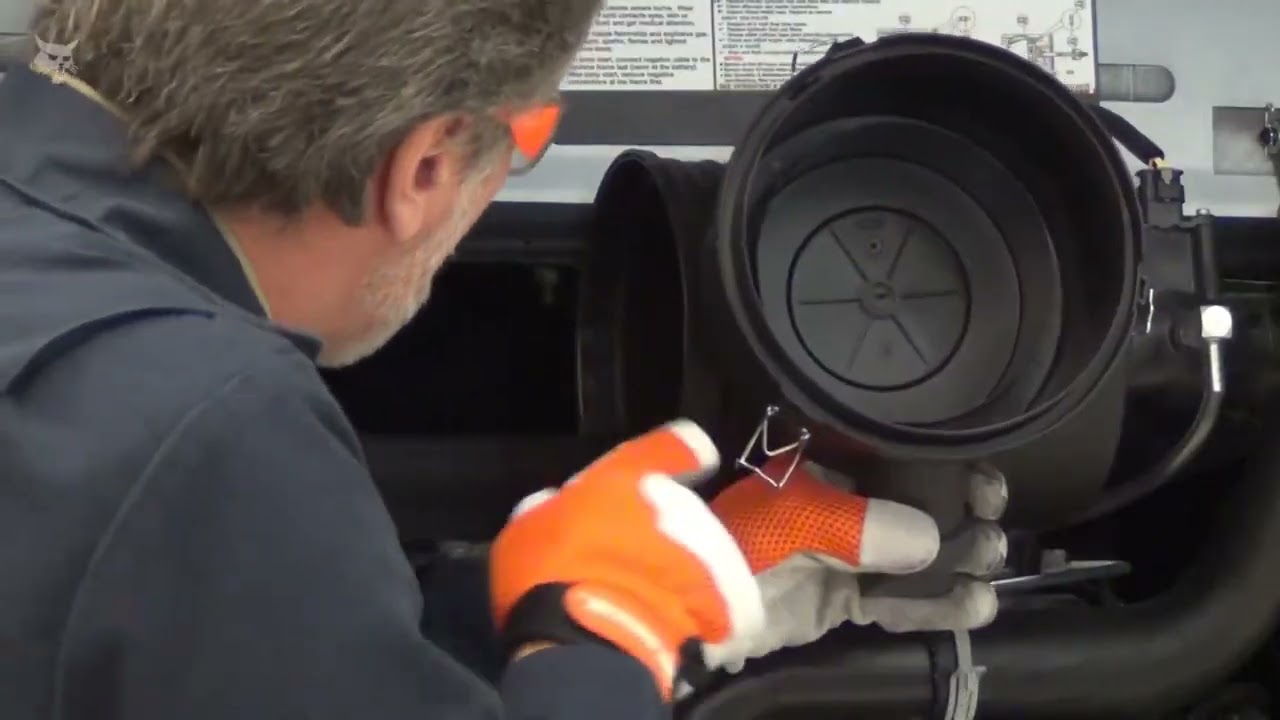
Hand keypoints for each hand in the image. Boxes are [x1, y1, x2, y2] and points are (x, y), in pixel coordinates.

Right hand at [489, 420, 765, 698]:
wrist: (585, 643)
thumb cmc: (546, 576)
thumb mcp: (530, 526)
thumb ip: (558, 506)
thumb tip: (561, 507)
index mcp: (631, 475)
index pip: (674, 446)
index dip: (680, 455)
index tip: (687, 465)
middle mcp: (680, 503)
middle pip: (683, 511)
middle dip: (665, 533)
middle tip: (632, 563)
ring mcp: (711, 550)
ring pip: (705, 555)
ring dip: (685, 572)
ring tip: (652, 604)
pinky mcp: (731, 597)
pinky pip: (722, 599)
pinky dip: (705, 612)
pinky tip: (678, 628)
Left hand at [709, 457, 1006, 672]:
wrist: (687, 606)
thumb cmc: (736, 542)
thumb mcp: (797, 521)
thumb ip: (862, 527)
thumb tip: (932, 541)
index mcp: (826, 465)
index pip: (898, 455)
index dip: (946, 466)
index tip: (982, 485)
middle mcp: (843, 502)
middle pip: (920, 504)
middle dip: (961, 517)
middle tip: (985, 532)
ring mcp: (845, 553)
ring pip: (919, 555)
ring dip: (958, 564)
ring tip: (982, 574)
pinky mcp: (844, 599)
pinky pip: (900, 599)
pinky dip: (934, 604)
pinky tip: (969, 604)